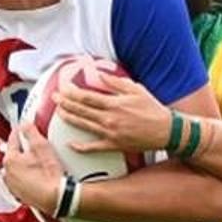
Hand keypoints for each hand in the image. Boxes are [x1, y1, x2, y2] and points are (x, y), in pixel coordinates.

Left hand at [2, 122, 68, 216]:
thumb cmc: (49, 176)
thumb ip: (31, 132)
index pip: (13, 138)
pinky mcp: (20, 195)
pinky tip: (40, 176)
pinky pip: (22, 180)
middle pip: (15, 154)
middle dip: (24, 149)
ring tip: (40, 163)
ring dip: (26, 164)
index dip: (21, 130)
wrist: (57, 198)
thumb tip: (26, 125)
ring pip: (18, 168)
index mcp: (9, 160)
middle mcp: (7, 173)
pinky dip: (28, 176)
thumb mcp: (42, 146)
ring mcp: (13, 185)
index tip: (25, 127)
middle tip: (37, 147)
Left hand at [54, 75, 169, 153]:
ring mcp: (110, 133)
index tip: (63, 87)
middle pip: (81, 110)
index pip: (86, 97)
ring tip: (58, 113)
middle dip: (65, 103)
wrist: (166, 130)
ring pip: (84, 125)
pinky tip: (71, 145)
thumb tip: (100, 74)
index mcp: (114, 104)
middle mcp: (109, 119)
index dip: (72, 92)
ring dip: (69, 118)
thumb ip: (116, 83)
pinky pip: (94, 147)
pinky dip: (82, 147)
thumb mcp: (136, 90)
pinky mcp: (114, 145)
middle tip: (54, 98)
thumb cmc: (152, 109)